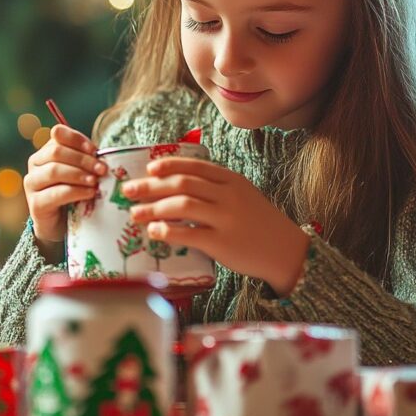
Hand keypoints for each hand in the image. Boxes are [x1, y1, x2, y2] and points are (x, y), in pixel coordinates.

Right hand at [24, 124, 107, 252]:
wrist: (60, 225)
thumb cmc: (73, 194)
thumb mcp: (81, 173)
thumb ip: (87, 160)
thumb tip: (105, 154)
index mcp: (46, 151)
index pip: (58, 135)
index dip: (77, 139)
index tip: (95, 150)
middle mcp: (35, 164)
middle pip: (57, 152)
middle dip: (83, 159)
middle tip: (102, 169)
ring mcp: (32, 184)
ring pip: (54, 171)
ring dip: (79, 174)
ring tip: (96, 181)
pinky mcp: (35, 204)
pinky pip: (56, 193)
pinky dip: (75, 191)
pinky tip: (90, 193)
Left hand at [122, 157, 309, 294]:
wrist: (285, 250)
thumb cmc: (259, 223)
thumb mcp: (242, 195)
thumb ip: (216, 187)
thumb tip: (176, 186)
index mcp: (231, 180)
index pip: (194, 166)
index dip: (168, 165)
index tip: (149, 168)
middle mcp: (228, 195)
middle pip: (182, 184)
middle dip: (150, 186)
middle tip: (129, 191)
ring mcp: (225, 218)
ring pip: (182, 206)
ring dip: (153, 208)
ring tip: (135, 214)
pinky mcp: (222, 243)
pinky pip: (189, 234)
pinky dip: (167, 231)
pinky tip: (154, 232)